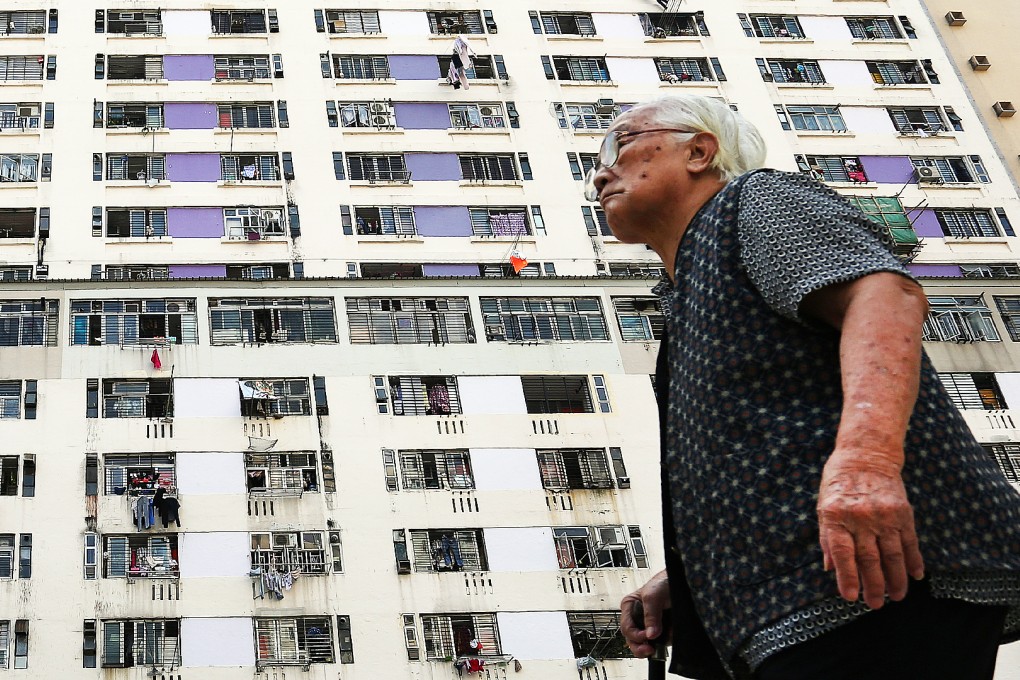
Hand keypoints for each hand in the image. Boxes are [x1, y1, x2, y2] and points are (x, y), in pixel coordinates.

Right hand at [620, 570, 669, 656]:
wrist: (682, 582)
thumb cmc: (664, 583)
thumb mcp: (653, 595)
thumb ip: (650, 614)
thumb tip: (651, 634)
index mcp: (629, 607)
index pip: (626, 628)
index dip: (636, 635)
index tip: (647, 637)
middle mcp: (638, 617)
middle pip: (633, 640)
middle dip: (641, 647)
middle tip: (649, 650)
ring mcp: (650, 625)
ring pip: (646, 644)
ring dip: (656, 644)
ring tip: (665, 636)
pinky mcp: (662, 630)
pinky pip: (662, 642)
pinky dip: (667, 640)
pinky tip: (671, 633)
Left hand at [817, 454, 924, 608]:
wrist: (866, 456)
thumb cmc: (838, 483)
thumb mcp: (823, 506)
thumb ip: (827, 538)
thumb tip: (830, 568)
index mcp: (835, 515)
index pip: (842, 553)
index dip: (846, 577)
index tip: (850, 597)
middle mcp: (860, 517)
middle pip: (868, 559)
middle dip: (873, 585)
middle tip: (875, 604)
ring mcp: (884, 515)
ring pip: (892, 555)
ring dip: (896, 579)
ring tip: (897, 597)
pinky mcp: (903, 513)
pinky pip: (910, 542)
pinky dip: (914, 561)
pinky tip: (915, 576)